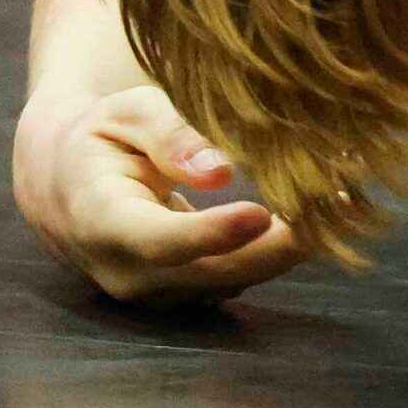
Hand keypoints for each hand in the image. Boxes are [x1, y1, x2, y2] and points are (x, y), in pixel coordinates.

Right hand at [12, 85, 305, 304]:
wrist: (68, 185)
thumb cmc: (102, 136)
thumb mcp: (125, 114)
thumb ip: (168, 134)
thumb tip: (219, 170)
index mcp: (99, 220)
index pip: (155, 240)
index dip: (209, 234)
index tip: (260, 215)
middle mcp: (125, 270)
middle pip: (206, 273)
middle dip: (272, 248)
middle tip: (332, 211)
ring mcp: (156, 291)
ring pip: (229, 282)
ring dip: (285, 251)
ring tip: (339, 206)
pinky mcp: (185, 293)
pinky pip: (237, 280)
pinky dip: (276, 253)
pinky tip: (318, 216)